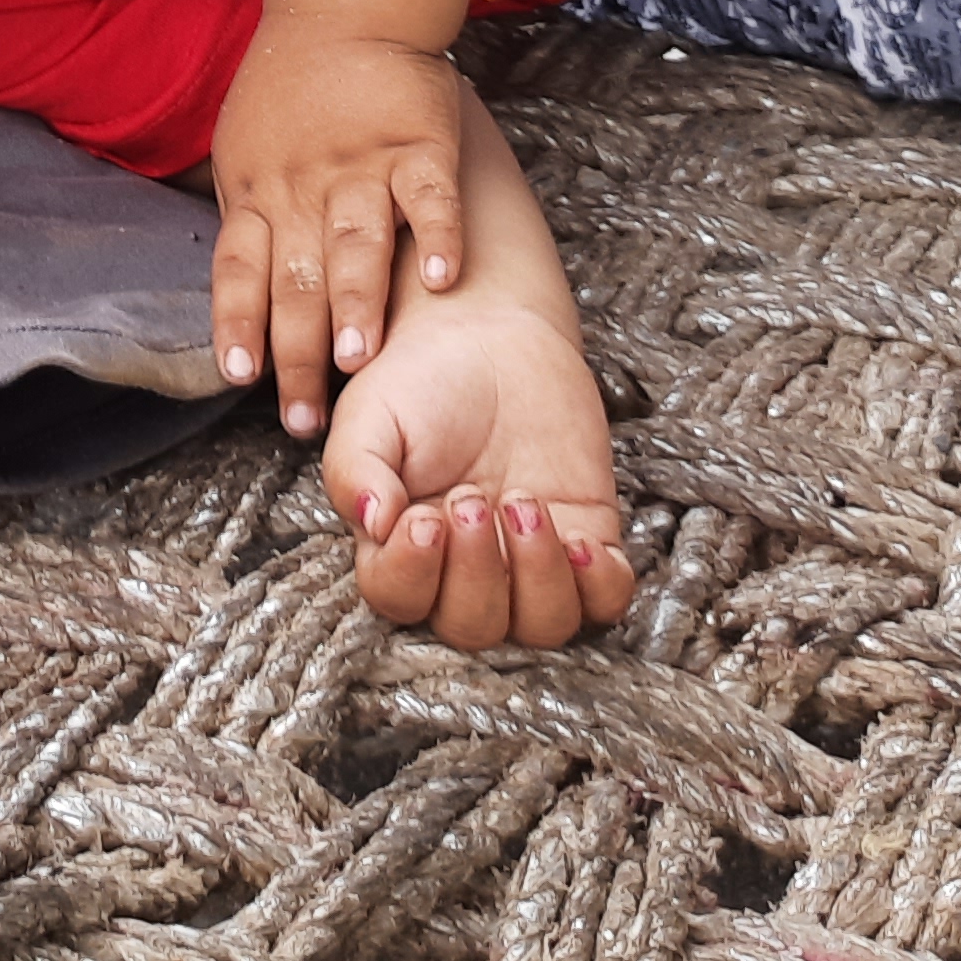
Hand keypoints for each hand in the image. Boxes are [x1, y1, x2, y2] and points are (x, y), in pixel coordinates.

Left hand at [212, 21, 471, 438]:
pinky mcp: (420, 143)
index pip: (240, 269)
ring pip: (357, 243)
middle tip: (306, 416)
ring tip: (360, 364)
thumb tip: (235, 305)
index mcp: (257, 189)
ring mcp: (363, 163)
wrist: (346, 8)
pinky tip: (444, 282)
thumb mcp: (242, 149)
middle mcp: (304, 183)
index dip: (238, 324)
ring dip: (357, 304)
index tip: (240, 378)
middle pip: (298, 277)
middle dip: (299, 352)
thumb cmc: (291, 90)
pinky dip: (440, 239)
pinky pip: (432, 197)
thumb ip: (246, 219)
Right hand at [322, 301, 631, 647]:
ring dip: (538, 579)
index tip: (424, 519)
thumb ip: (354, 469)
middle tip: (473, 497)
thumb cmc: (420, 378)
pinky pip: (605, 601)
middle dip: (476, 573)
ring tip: (525, 504)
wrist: (489, 332)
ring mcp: (529, 562)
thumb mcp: (370, 413)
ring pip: (543, 626)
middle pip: (473, 627)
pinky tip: (580, 538)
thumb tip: (372, 524)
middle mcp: (464, 571)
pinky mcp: (587, 538)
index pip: (399, 600)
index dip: (412, 575)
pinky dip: (599, 585)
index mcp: (401, 549)